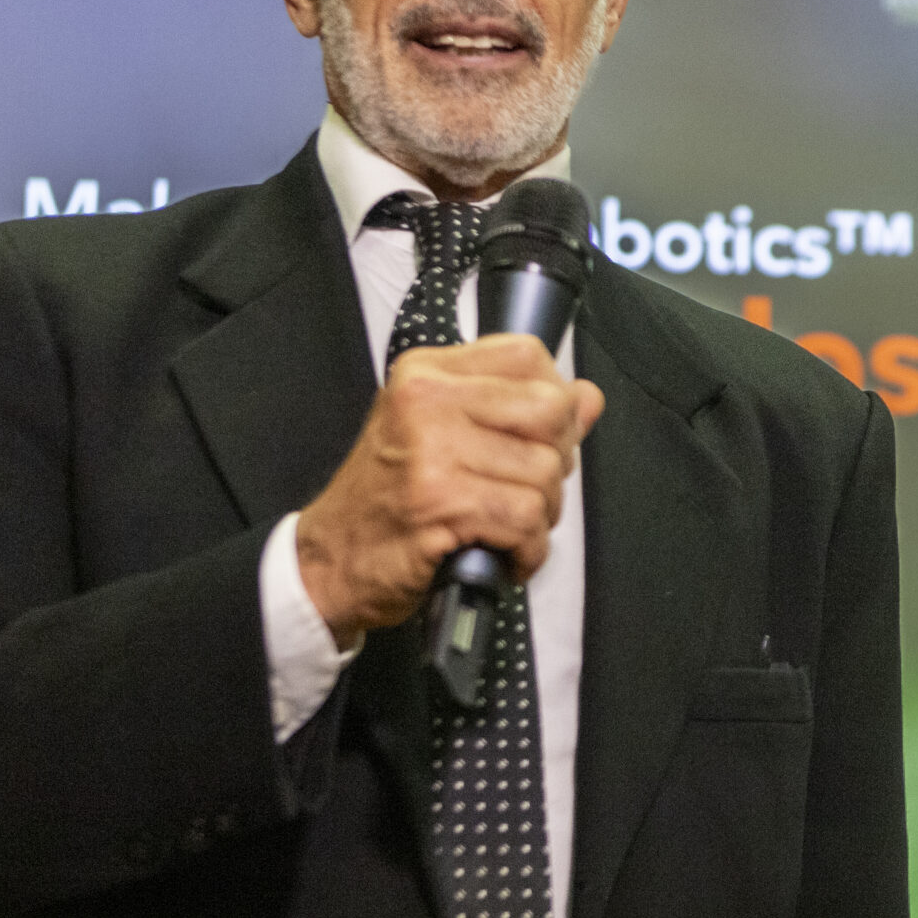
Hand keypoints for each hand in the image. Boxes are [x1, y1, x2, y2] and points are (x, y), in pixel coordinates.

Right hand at [294, 334, 604, 640]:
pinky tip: (505, 556)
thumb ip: (518, 411)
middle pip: (550, 412)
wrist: (329, 562)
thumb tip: (587, 396)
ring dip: (540, 516)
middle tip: (526, 491)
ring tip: (507, 529)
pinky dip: (528, 550)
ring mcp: (432, 451)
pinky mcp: (439, 503)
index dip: (553, 401)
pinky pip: (525, 519)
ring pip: (544, 473)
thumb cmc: (388, 500)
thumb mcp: (443, 435)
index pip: (528, 356)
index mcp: (428, 373)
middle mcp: (427, 400)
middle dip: (556, 462)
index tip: (537, 438)